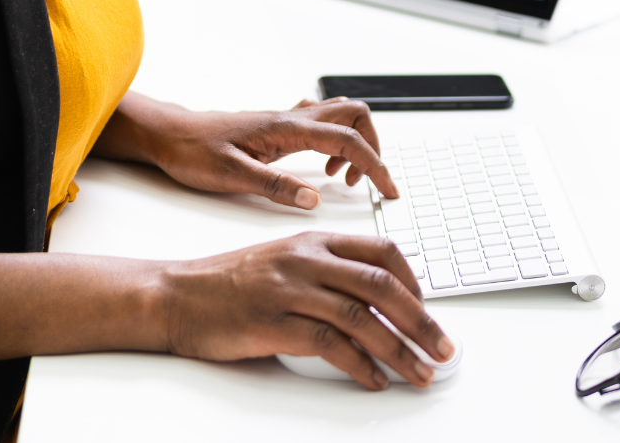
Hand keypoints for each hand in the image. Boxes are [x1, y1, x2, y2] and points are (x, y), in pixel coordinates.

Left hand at [95, 93, 398, 209]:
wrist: (168, 135)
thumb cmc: (192, 153)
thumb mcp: (230, 176)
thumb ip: (274, 186)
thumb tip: (313, 198)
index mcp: (285, 129)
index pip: (347, 140)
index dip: (375, 165)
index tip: (387, 190)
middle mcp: (291, 118)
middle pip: (355, 115)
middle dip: (373, 146)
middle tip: (367, 181)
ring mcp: (286, 119)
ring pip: (341, 115)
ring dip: (355, 143)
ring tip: (341, 179)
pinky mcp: (279, 126)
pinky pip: (322, 123)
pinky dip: (335, 142)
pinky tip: (320, 168)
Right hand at [159, 231, 452, 388]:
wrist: (176, 295)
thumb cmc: (229, 283)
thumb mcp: (284, 261)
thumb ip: (326, 272)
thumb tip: (374, 302)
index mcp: (314, 241)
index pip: (382, 251)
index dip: (414, 282)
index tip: (428, 311)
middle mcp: (306, 260)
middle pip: (382, 284)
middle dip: (420, 321)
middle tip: (443, 348)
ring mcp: (290, 289)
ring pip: (362, 317)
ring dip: (399, 349)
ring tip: (419, 372)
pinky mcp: (273, 322)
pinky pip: (330, 344)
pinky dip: (359, 365)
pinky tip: (374, 380)